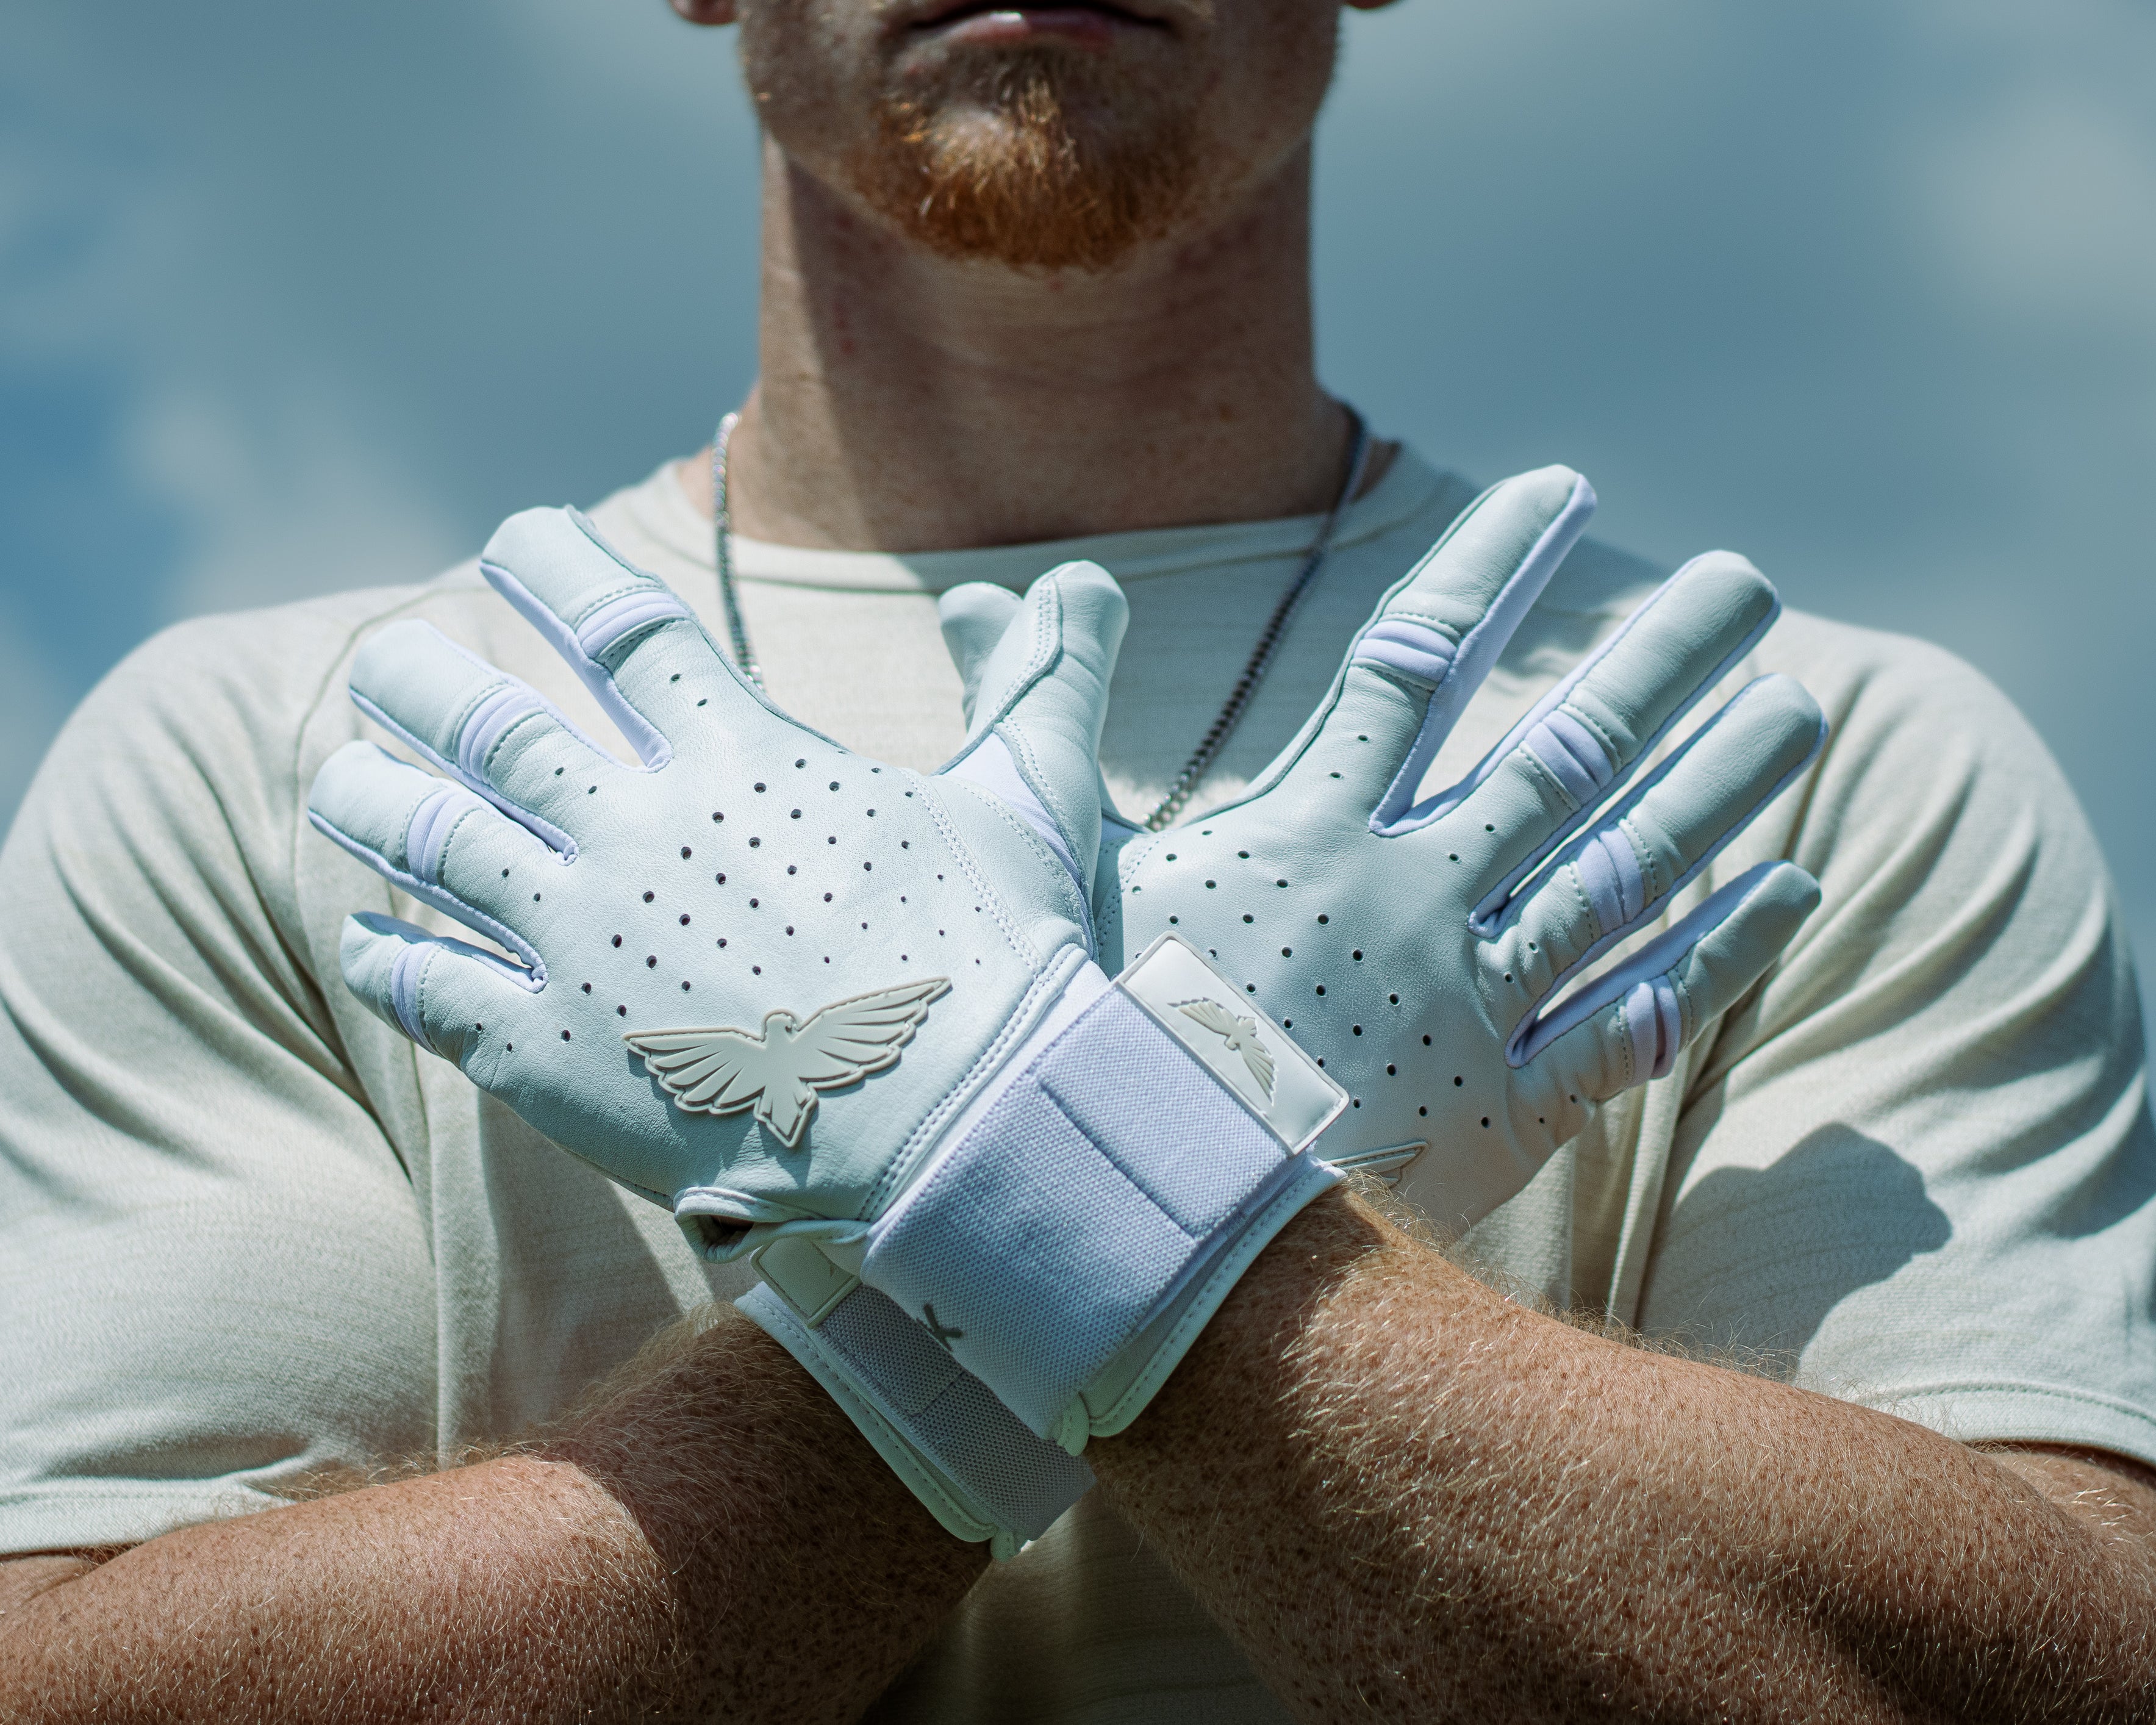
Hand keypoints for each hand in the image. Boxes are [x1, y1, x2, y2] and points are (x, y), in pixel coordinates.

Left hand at [309, 507, 1337, 1535]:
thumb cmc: (1005, 958)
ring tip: (336, 777)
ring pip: (433, 847)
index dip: (556, 562)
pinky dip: (390, 958)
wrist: (969, 1130)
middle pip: (489, 728)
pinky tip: (365, 941)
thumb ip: (1040, 679)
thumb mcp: (1032, 796)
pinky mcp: (556, 1056)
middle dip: (422, 682)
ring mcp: (584, 945)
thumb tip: (1089, 579)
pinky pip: (435, 991)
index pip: (620, 622)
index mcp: (744, 760)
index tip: (517, 539)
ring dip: (371, 802)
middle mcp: (640, 835)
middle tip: (384, 663)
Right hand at [945, 467, 1823, 1232]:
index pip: (1415, 661)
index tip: (1567, 492)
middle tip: (1745, 582)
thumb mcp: (1044, 856)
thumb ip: (1052, 707)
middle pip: (1561, 754)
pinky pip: (1631, 1017)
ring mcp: (1465, 1004)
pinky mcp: (1500, 1105)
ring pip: (1623, 871)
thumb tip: (1048, 588)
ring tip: (1800, 708)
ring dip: (1719, 786)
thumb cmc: (1066, 1036)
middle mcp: (1407, 900)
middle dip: (1658, 660)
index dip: (1494, 568)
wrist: (1110, 1224)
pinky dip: (1717, 955)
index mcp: (1303, 830)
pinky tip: (1792, 890)